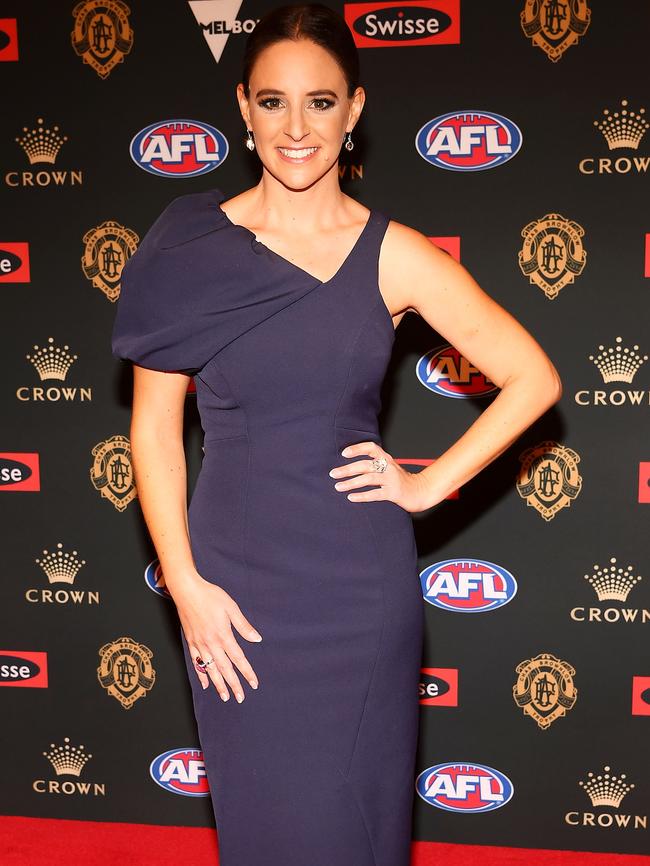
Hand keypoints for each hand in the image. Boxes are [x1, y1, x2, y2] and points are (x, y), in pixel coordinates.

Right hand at [175, 576, 262, 701]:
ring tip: (225, 697)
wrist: (187, 591)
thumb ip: (243, 626)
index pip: (238, 659)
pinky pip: (196, 663)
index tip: (254, 684)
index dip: (247, 673)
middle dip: (234, 685)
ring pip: (210, 669)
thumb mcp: (231, 608)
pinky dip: (201, 674)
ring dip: (218, 684)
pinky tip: (205, 684)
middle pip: (225, 669)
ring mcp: (199, 644)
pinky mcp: (191, 642)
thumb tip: (257, 639)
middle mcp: (211, 643)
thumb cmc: (211, 596)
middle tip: (240, 698)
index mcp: (223, 635)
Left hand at [329, 441, 430, 513]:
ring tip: (338, 487)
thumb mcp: (390, 468)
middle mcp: (388, 467)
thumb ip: (376, 464)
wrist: (421, 491)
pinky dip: (362, 496)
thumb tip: (352, 465)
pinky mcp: (393, 493)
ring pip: (368, 478)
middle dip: (347, 469)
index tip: (343, 453)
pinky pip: (375, 494)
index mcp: (387, 459)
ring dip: (351, 482)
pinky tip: (351, 498)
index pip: (371, 448)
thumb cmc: (401, 480)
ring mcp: (391, 480)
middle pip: (365, 465)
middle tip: (333, 474)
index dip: (357, 448)